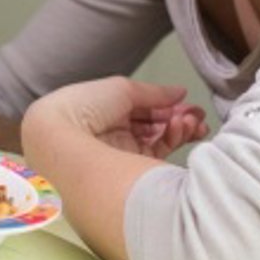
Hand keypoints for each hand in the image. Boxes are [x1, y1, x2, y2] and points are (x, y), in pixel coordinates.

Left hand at [24, 77, 208, 160]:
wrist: (61, 140)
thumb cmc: (83, 107)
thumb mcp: (122, 89)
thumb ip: (155, 93)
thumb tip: (180, 92)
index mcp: (104, 108)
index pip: (141, 107)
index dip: (166, 105)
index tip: (189, 104)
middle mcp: (112, 131)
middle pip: (152, 124)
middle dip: (177, 119)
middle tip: (199, 116)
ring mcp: (119, 152)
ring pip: (157, 140)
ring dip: (178, 130)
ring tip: (195, 124)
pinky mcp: (125, 170)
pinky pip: (154, 154)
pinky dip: (172, 142)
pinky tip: (184, 130)